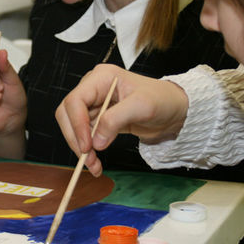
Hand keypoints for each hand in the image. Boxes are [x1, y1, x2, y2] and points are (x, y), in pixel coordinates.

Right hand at [55, 64, 188, 176]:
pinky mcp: (98, 118)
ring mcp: (94, 104)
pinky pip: (85, 135)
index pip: (75, 100)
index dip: (77, 124)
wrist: (175, 110)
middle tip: (86, 159)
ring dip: (80, 148)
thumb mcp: (142, 106)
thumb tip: (96, 142)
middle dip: (75, 138)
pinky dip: (88, 150)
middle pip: (68, 114)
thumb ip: (116, 120)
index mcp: (101, 78)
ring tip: (94, 165)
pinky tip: (95, 162)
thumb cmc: (162, 100)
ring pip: (74, 127)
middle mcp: (93, 89)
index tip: (87, 146)